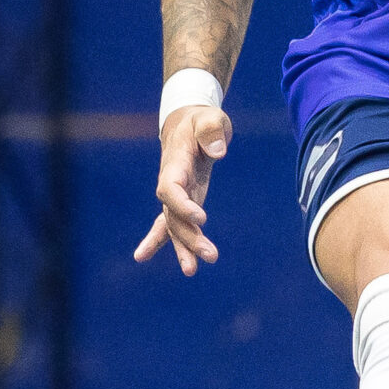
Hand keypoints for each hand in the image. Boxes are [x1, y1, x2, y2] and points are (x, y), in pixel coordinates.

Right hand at [134, 104, 232, 273]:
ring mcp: (176, 194)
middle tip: (209, 255)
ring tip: (192, 271)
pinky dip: (169, 244)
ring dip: (185, 247)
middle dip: (188, 237)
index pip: (171, 190)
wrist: (187, 122)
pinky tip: (178, 265)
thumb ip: (211, 131)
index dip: (182, 206)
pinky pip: (174, 225)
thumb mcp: (209, 117)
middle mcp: (171, 183)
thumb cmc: (200, 120)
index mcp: (175, 164)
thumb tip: (218, 153)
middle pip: (173, 215)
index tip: (202, 219)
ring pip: (174, 225)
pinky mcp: (185, 200)